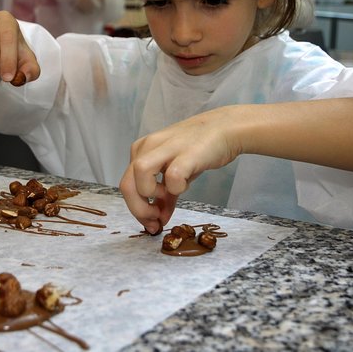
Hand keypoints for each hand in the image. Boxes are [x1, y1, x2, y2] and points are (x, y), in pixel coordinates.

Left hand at [119, 107, 242, 232]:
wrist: (226, 129)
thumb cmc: (199, 150)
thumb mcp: (176, 173)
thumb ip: (165, 197)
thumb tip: (159, 220)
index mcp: (142, 150)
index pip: (127, 185)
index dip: (136, 210)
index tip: (152, 224)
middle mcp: (149, 146)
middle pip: (126, 184)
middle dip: (139, 210)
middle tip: (156, 221)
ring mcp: (166, 147)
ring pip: (140, 173)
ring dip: (150, 194)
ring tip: (168, 196)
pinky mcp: (187, 153)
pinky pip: (172, 176)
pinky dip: (176, 188)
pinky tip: (185, 186)